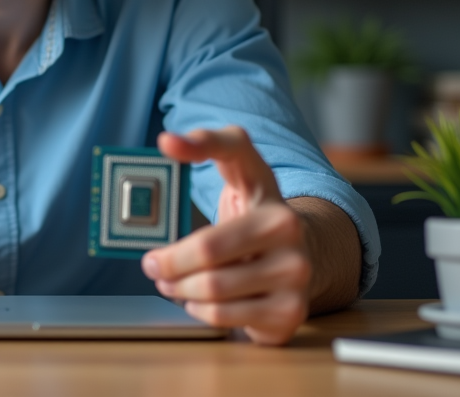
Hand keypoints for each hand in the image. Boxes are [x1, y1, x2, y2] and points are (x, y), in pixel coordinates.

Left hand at [140, 127, 310, 344]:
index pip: (233, 151)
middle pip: (206, 249)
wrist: (306, 257)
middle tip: (152, 265)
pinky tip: (199, 301)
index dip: (199, 144)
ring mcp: (296, 272)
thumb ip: (205, 150)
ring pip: (212, 289)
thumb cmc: (255, 217)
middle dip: (169, 262)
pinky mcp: (291, 311)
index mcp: (267, 187)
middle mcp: (289, 227)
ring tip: (172, 283)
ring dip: (179, 289)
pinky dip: (200, 310)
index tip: (165, 143)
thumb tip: (167, 142)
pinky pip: (224, 316)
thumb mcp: (239, 177)